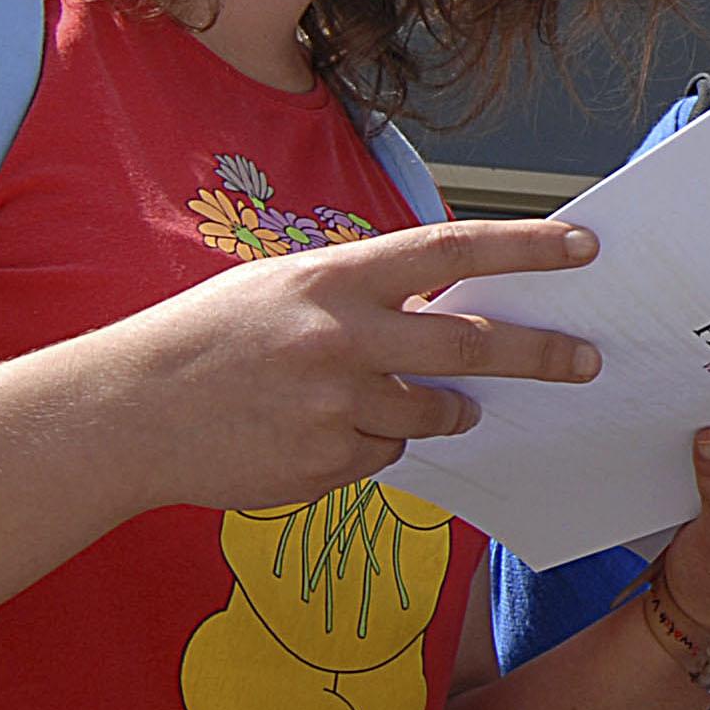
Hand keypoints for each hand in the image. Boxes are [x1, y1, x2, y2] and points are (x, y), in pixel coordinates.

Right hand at [101, 218, 604, 513]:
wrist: (122, 414)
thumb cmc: (208, 341)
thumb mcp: (284, 290)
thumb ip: (365, 297)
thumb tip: (449, 316)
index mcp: (333, 279)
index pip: (451, 250)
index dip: (524, 247)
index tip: (582, 246)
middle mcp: (342, 338)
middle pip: (471, 347)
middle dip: (540, 354)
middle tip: (587, 360)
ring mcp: (335, 406)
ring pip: (432, 413)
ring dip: (436, 410)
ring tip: (384, 401)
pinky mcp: (324, 463)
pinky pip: (383, 456)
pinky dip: (368, 446)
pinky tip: (310, 433)